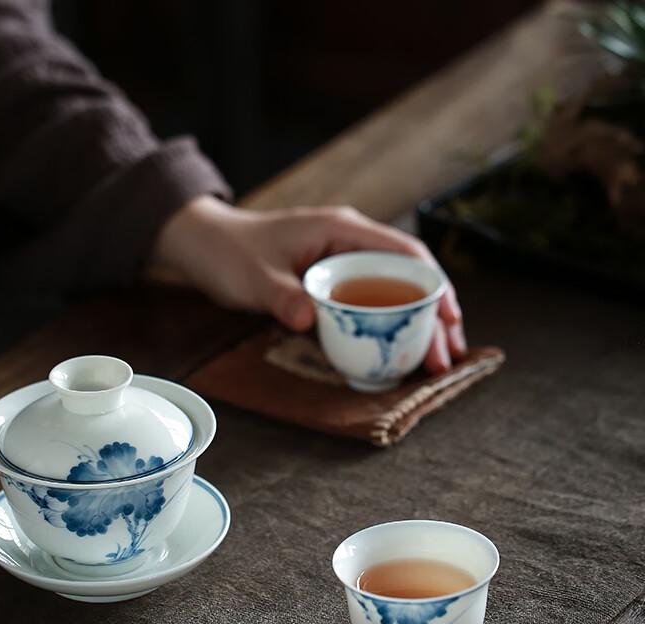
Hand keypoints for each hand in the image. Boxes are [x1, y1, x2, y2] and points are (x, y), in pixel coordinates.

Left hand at [147, 196, 465, 373]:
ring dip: (416, 325)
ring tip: (434, 361)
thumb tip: (310, 321)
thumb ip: (282, 297)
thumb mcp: (253, 276)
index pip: (405, 253)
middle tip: (447, 357)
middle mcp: (350, 244)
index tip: (451, 321)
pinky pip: (369, 304)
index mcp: (342, 230)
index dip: (435, 287)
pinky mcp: (331, 283)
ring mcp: (342, 263)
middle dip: (435, 315)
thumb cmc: (228, 252)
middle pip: (408, 278)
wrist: (204, 246)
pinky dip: (387, 327)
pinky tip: (396, 352)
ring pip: (393, 293)